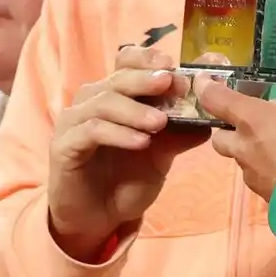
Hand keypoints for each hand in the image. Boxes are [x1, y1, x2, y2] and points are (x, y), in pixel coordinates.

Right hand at [47, 45, 197, 261]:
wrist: (98, 217)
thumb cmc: (126, 179)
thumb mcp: (161, 155)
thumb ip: (180, 134)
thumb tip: (211, 118)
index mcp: (115, 95)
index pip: (125, 62)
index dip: (147, 59)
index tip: (172, 65)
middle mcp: (91, 102)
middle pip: (117, 78)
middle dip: (146, 79)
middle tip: (171, 83)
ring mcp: (74, 122)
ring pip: (103, 102)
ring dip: (135, 110)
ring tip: (161, 122)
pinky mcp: (64, 146)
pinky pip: (91, 132)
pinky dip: (118, 133)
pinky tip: (141, 142)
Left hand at [199, 63, 275, 201]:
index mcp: (251, 120)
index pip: (214, 98)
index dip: (207, 86)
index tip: (206, 79)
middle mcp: (243, 146)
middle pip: (220, 134)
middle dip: (232, 124)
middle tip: (258, 116)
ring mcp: (252, 173)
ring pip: (241, 155)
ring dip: (255, 144)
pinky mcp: (265, 193)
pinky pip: (259, 172)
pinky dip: (269, 163)